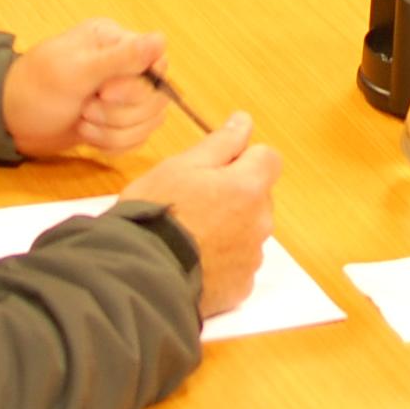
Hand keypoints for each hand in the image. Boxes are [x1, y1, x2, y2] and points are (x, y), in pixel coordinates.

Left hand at [3, 19, 168, 156]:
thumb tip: (161, 39)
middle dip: (119, 112)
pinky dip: (113, 143)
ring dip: (113, 130)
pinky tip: (87, 135)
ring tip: (82, 121)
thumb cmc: (36, 88)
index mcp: (115, 41)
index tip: (105, 92)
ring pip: (148, 122)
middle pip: (155, 97)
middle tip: (86, 107)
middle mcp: (124, 66)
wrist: (9, 121)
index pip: (157, 62)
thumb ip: (121, 58)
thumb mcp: (76, 71)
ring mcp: (122, 96)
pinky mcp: (118, 121)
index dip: (137, 86)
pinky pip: (137, 138)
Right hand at [125, 112, 280, 315]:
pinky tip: (193, 260)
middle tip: (193, 201)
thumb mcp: (180, 166)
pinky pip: (238, 265)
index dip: (243, 157)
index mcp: (249, 187)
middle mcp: (260, 222)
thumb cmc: (156, 213)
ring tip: (189, 234)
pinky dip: (222, 261)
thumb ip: (220, 143)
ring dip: (229, 228)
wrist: (140, 275)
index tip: (216, 167)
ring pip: (248, 231)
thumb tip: (244, 121)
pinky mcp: (240, 287)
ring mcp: (252, 258)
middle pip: (259, 196)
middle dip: (235, 194)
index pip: (268, 157)